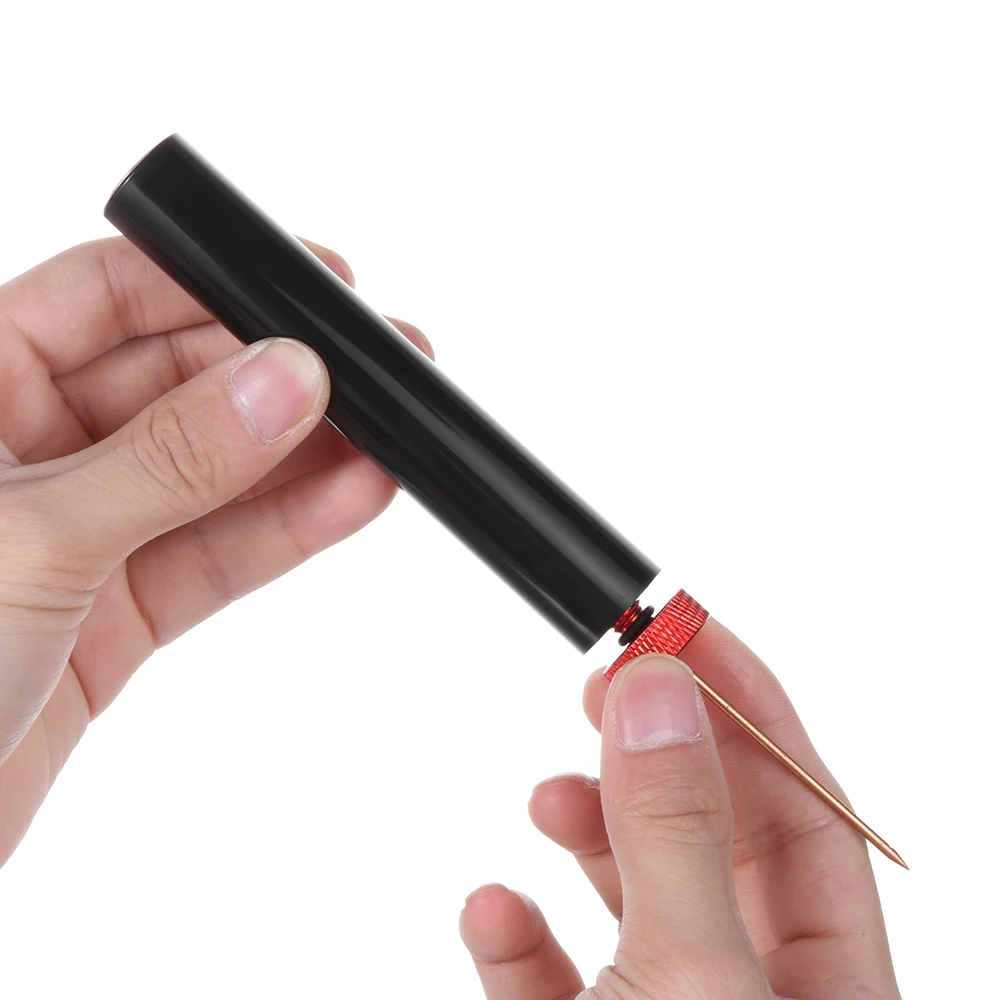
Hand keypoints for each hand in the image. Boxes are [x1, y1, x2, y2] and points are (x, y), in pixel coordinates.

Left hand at [0, 238, 430, 864]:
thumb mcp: (31, 541)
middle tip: (369, 373)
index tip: (307, 288)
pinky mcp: (118, 613)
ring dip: (303, 456)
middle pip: (176, 384)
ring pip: (212, 475)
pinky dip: (287, 530)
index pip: (105, 297)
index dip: (209, 282)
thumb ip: (168, 462)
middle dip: (277, 377)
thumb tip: (282, 383)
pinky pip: (218, 554)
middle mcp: (26, 452)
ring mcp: (82, 534)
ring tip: (387, 434)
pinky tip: (354, 496)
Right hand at [460, 620, 900, 998]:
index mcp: (832, 992)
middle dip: (654, 750)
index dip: (750, 707)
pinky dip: (517, 934)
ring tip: (548, 796)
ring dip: (584, 833)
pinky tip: (493, 910)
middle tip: (606, 680)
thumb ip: (674, 834)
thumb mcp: (688, 982)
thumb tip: (657, 692)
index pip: (809, 811)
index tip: (687, 628)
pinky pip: (555, 973)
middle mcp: (755, 997)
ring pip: (635, 896)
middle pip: (716, 837)